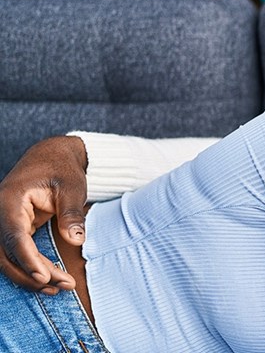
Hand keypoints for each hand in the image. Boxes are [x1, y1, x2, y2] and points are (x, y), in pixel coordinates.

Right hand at [0, 136, 87, 293]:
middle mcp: (0, 213)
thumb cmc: (62, 169)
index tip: (45, 277)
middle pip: (6, 252)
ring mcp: (3, 222)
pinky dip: (29, 267)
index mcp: (10, 199)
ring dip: (29, 275)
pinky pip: (14, 253)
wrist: (52, 157)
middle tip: (64, 285)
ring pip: (6, 257)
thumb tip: (76, 240)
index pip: (14, 235)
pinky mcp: (11, 229)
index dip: (27, 259)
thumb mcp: (72, 187)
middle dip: (32, 273)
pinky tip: (48, 280)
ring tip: (59, 287)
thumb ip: (72, 213)